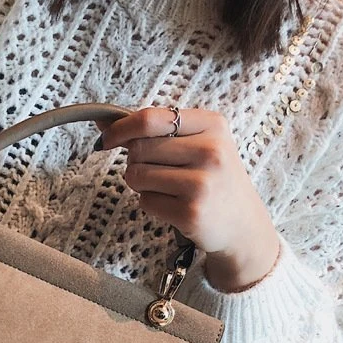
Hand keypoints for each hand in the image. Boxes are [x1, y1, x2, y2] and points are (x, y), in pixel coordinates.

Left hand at [97, 107, 281, 291]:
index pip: (150, 119)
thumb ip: (155, 129)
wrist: (241, 223)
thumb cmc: (212, 177)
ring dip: (141, 183)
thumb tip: (102, 120)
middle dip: (135, 161)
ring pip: (136, 175)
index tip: (106, 139)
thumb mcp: (198, 142)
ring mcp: (201, 184)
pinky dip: (150, 203)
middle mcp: (210, 151)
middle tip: (156, 170)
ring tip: (166, 187)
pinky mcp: (189, 213)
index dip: (120, 129)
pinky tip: (172, 204)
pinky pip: (144, 201)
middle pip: (138, 149)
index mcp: (212, 125)